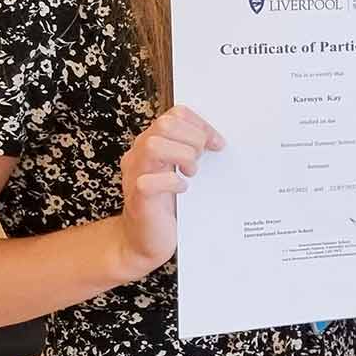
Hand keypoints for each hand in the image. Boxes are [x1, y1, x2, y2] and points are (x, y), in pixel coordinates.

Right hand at [112, 106, 222, 279]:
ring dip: (182, 156)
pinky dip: (173, 183)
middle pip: (165, 123)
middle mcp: (140, 154)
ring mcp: (135, 175)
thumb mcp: (181, 171)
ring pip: (153, 145)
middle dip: (192, 138)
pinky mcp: (138, 198)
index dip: (201, 125)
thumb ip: (192, 152)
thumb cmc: (167, 205)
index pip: (176, 114)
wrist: (144, 240)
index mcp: (152, 143)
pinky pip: (149, 181)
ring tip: (191, 172)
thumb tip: (220, 141)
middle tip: (200, 160)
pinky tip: (183, 189)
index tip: (217, 144)